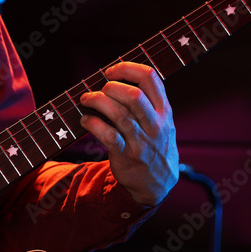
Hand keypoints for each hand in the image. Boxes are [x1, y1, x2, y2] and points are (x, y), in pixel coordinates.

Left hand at [79, 62, 178, 206]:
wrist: (158, 183)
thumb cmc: (155, 145)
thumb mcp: (163, 122)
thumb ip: (148, 102)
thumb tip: (116, 78)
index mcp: (165, 111)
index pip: (150, 78)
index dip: (127, 68)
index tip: (110, 71)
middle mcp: (155, 125)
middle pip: (133, 95)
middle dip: (110, 87)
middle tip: (99, 90)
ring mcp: (141, 142)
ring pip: (118, 114)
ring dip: (97, 102)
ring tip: (86, 99)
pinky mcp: (126, 156)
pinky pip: (107, 136)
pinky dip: (92, 124)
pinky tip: (86, 120)